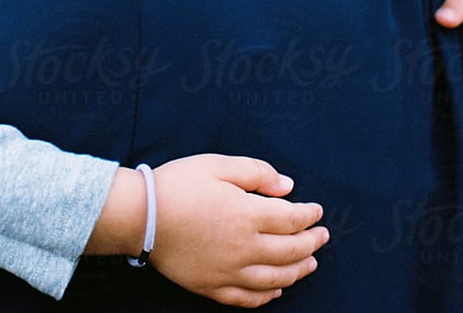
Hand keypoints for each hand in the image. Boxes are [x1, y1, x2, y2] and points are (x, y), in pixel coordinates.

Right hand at [91, 154, 326, 306]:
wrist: (139, 216)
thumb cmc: (178, 185)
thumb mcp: (218, 164)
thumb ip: (257, 173)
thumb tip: (288, 187)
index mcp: (248, 215)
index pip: (292, 219)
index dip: (309, 215)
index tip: (317, 211)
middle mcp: (244, 248)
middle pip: (290, 251)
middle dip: (312, 243)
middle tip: (322, 237)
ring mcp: (228, 271)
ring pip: (275, 278)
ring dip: (298, 271)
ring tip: (310, 264)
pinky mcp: (211, 286)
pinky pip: (247, 298)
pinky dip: (267, 296)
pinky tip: (277, 290)